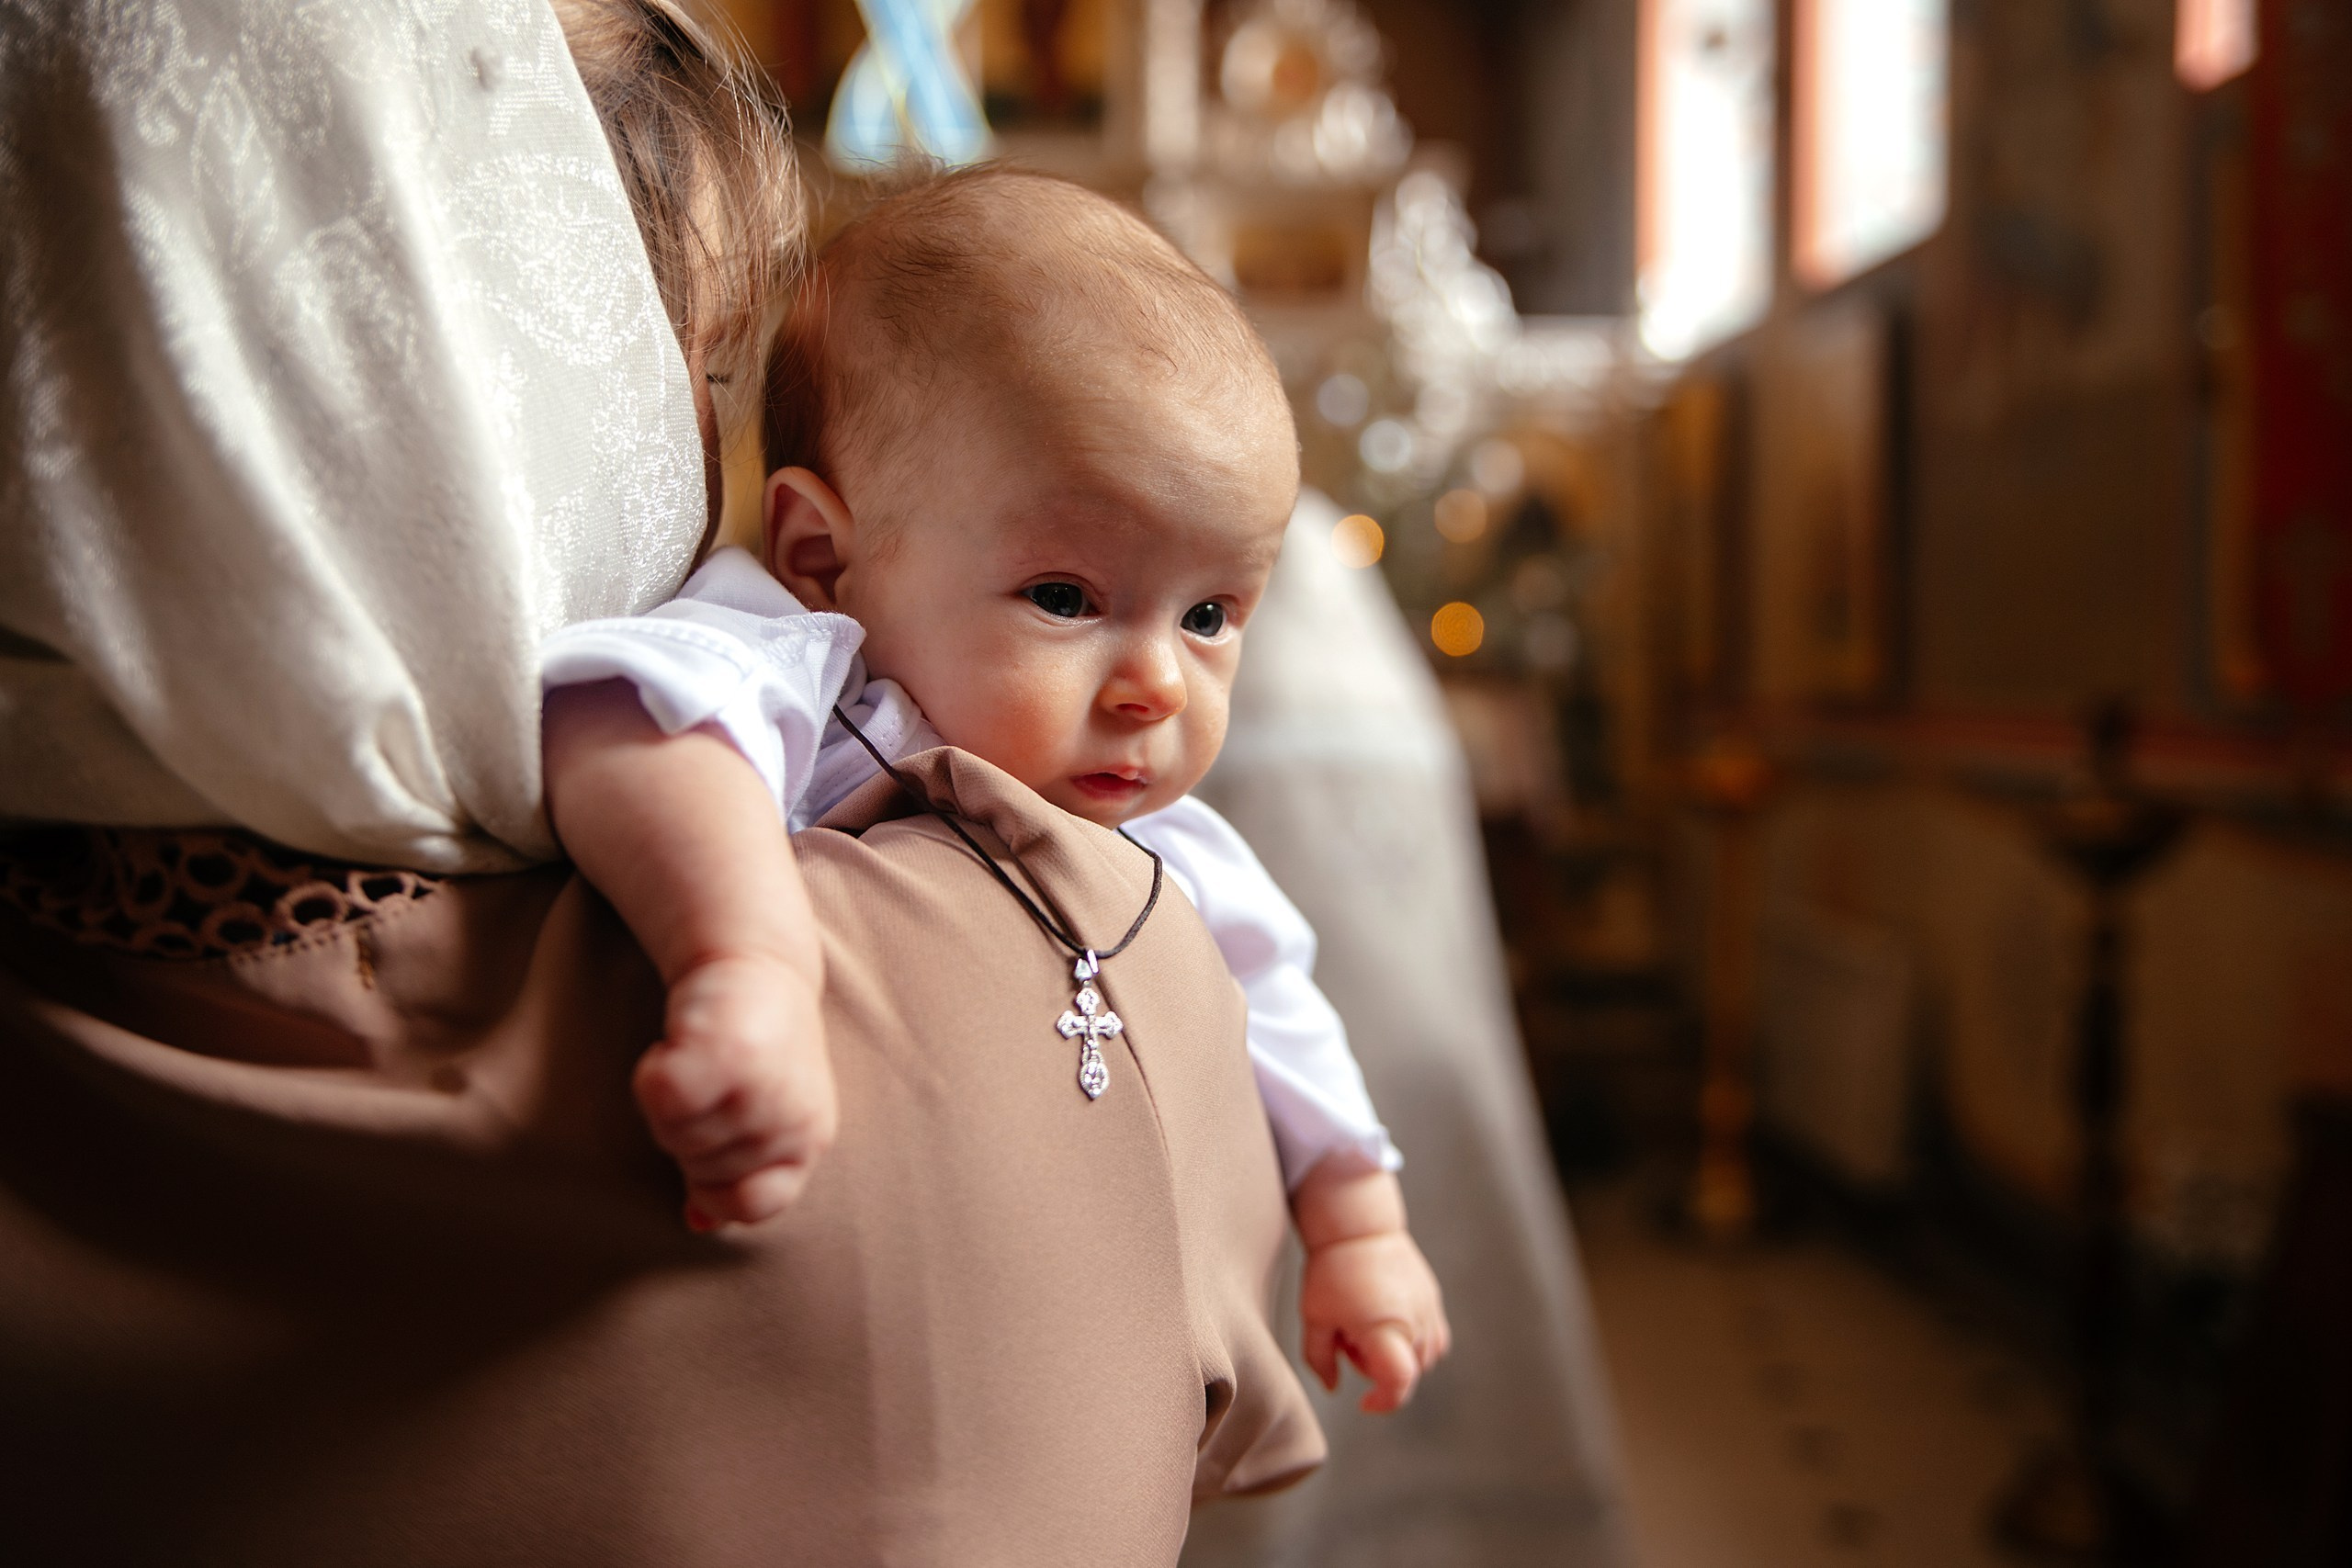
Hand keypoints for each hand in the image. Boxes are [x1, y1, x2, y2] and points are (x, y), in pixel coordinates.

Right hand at [634, 951, 835, 1227]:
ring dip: (669, 1103)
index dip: (716, 1187)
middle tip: (709, 1081)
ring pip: (674, 1135)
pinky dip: (653, 1072)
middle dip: (688, 1132)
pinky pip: (659, 1097)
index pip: (752, 1205)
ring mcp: (762, 1086)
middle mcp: (792, 1117)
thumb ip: (736, 1175)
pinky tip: (677, 1044)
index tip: (712, 1142)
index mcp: (809, 1139)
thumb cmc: (758, 1045)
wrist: (758, 958)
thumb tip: (699, 1225)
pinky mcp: (724, 1051)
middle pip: (698, 1168)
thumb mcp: (764, 1116)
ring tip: (698, 1059)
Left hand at [1299, 1228, 1449, 1411]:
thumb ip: (1320, 1360)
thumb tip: (1333, 1389)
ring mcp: (1428, 1309)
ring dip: (1397, 1357)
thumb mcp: (1314, 1317)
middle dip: (1377, 1371)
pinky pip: (1434, 1337)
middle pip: (1407, 1373)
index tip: (1363, 1403)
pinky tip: (1387, 1321)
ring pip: (1423, 1358)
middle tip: (1347, 1340)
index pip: (1400, 1383)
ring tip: (1366, 1327)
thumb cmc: (1331, 1269)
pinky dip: (1414, 1342)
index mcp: (1385, 1329)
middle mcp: (1414, 1323)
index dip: (1384, 1403)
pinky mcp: (1432, 1298)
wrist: (1357, 1224)